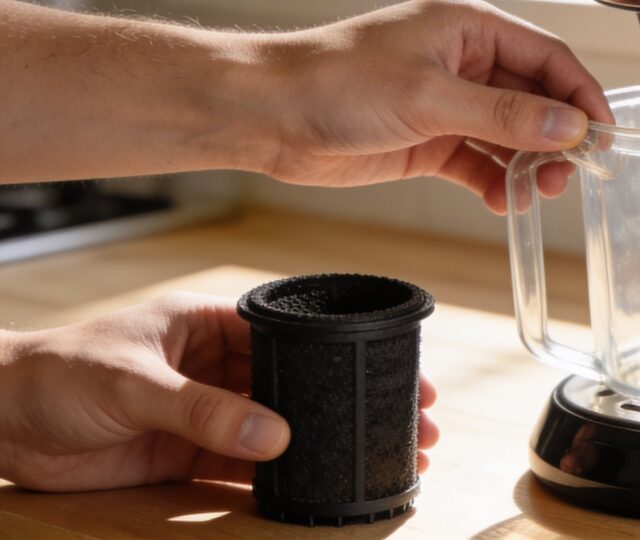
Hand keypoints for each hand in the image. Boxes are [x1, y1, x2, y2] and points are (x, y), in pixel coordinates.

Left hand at [0, 293, 438, 491]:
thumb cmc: (58, 373)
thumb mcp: (134, 384)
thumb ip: (204, 410)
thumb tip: (275, 435)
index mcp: (212, 322)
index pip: (296, 331)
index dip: (347, 350)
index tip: (395, 368)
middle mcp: (219, 363)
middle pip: (304, 381)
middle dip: (355, 398)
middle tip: (412, 420)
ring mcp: (208, 409)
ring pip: (285, 425)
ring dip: (328, 441)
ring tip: (382, 454)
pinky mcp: (190, 453)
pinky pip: (247, 467)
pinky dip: (282, 478)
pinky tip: (319, 486)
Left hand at [254, 0, 613, 211]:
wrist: (267, 114)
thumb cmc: (334, 82)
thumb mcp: (430, 97)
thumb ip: (504, 114)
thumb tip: (566, 126)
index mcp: (469, 25)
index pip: (549, 57)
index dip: (582, 96)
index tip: (602, 136)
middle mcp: (464, 58)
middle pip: (537, 97)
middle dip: (556, 137)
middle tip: (567, 176)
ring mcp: (448, 99)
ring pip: (512, 133)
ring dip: (528, 165)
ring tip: (535, 194)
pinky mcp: (430, 136)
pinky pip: (481, 160)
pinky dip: (496, 181)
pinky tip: (502, 202)